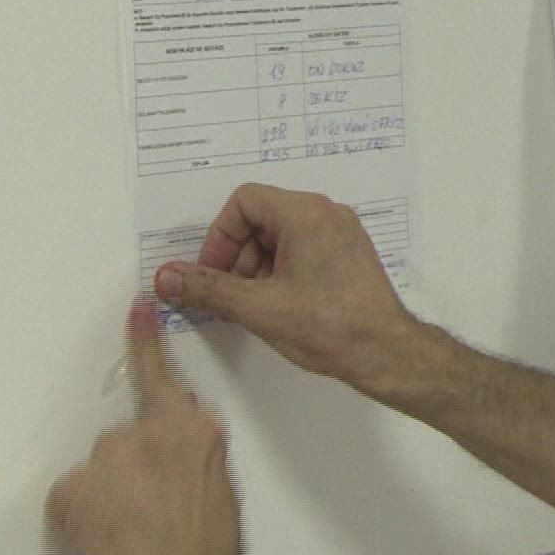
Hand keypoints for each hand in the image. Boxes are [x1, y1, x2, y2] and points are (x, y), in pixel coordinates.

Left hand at [49, 302, 250, 554]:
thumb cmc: (209, 547)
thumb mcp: (220, 483)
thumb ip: (195, 449)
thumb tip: (179, 451)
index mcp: (192, 428)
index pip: (160, 372)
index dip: (145, 340)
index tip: (135, 309)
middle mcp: (147, 432)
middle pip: (124, 437)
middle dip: (130, 469)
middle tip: (150, 508)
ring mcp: (107, 458)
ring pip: (97, 471)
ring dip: (107, 495)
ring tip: (132, 528)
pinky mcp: (74, 487)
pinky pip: (71, 497)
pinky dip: (82, 516)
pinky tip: (107, 535)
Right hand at [154, 183, 422, 387]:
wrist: (387, 353)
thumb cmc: (331, 327)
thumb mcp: (258, 308)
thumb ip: (207, 289)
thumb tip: (166, 277)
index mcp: (306, 213)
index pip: (244, 202)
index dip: (219, 237)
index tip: (212, 273)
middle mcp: (327, 214)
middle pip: (262, 218)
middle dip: (237, 256)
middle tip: (230, 295)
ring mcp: (342, 233)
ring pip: (281, 236)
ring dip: (258, 267)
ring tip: (255, 306)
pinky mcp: (349, 255)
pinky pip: (303, 249)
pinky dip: (281, 271)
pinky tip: (278, 306)